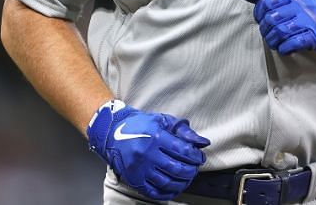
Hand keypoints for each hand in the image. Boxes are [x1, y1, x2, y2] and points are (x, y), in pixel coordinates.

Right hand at [86, 100, 209, 201]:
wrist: (112, 132)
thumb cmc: (140, 125)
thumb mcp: (163, 121)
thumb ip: (184, 131)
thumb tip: (203, 142)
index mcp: (156, 138)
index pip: (183, 151)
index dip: (196, 156)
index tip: (200, 158)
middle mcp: (147, 155)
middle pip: (177, 168)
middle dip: (191, 170)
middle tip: (195, 168)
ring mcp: (139, 169)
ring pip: (167, 182)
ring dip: (182, 182)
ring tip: (188, 178)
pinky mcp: (133, 179)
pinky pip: (153, 192)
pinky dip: (167, 193)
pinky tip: (175, 189)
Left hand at [237, 0, 315, 53]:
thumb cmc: (311, 11)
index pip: (266, 2)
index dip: (259, 14)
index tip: (264, 20)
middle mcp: (300, 4)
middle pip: (271, 19)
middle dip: (266, 31)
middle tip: (271, 34)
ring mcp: (308, 20)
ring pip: (279, 32)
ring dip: (274, 41)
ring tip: (277, 42)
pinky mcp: (314, 35)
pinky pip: (292, 43)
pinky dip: (285, 49)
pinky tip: (286, 48)